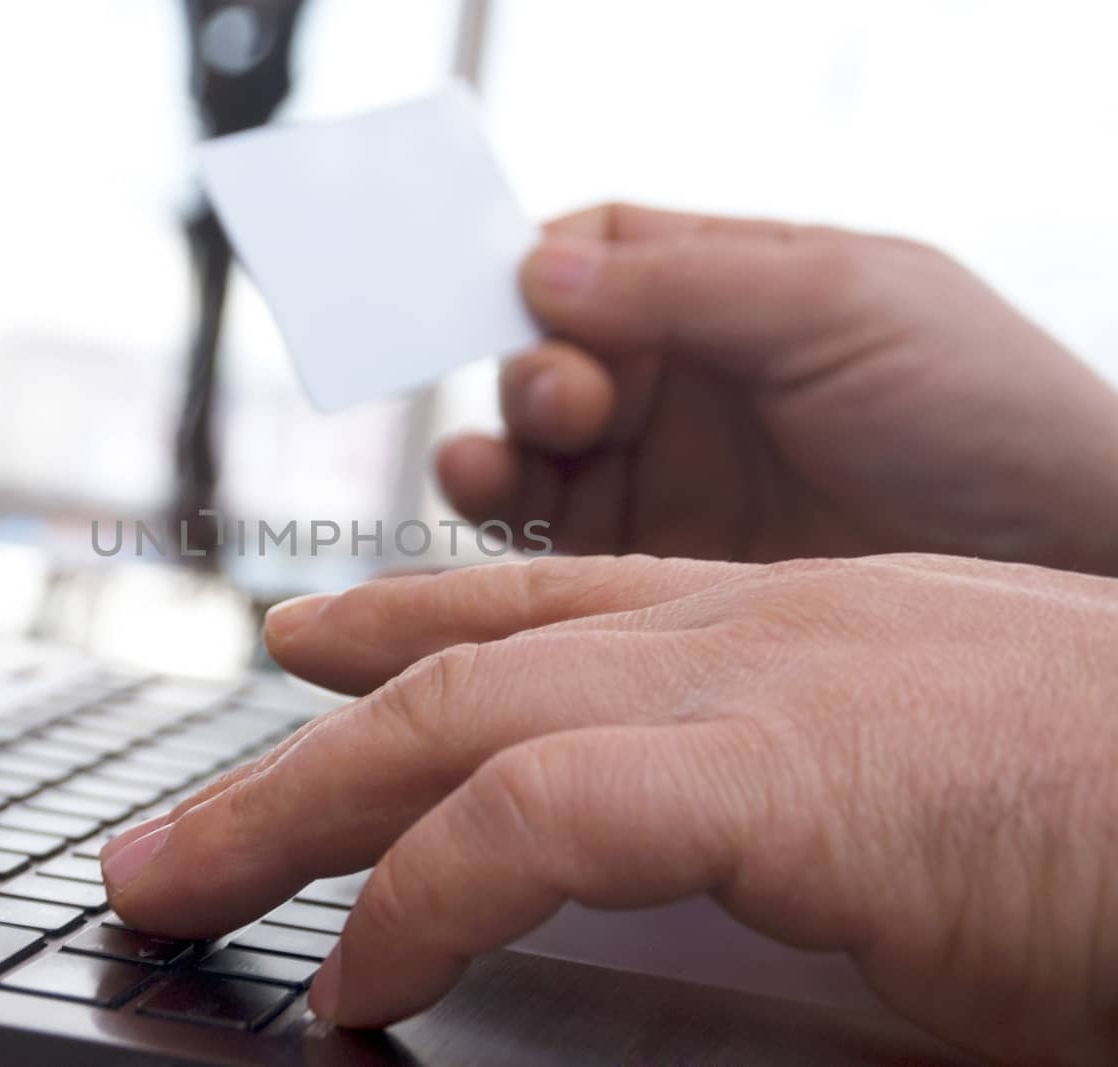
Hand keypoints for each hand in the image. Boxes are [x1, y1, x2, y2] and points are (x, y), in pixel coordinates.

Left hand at [102, 556, 1117, 1064]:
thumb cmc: (1110, 808)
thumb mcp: (903, 775)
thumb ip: (779, 794)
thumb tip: (702, 849)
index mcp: (764, 629)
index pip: (537, 604)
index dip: (399, 624)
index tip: (301, 644)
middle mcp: (736, 633)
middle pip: (451, 674)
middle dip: (288, 758)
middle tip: (164, 838)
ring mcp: (754, 687)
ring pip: (455, 725)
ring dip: (293, 816)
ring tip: (179, 892)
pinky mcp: (788, 775)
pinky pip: (543, 820)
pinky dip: (430, 896)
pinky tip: (363, 975)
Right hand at [437, 203, 1117, 574]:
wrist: (1059, 562)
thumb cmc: (983, 411)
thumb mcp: (841, 306)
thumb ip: (687, 284)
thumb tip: (539, 268)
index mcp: (733, 288)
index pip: (599, 254)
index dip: (537, 270)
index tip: (510, 299)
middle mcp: (691, 377)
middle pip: (551, 355)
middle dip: (531, 374)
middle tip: (563, 402)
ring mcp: (674, 472)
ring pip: (537, 449)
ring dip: (494, 449)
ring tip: (487, 466)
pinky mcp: (662, 560)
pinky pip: (556, 534)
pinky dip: (507, 522)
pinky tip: (494, 515)